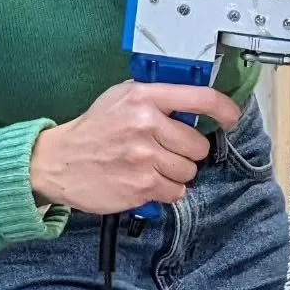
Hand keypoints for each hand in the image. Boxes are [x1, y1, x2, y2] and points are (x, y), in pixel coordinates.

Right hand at [30, 81, 242, 213]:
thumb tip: (193, 107)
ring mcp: (144, 157)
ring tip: (151, 167)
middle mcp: (146, 124)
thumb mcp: (120, 98)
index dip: (224, 109)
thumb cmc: (92, 129)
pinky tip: (145, 181)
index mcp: (144, 97)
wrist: (57, 161)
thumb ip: (156, 99)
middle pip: (197, 145)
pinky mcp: (141, 186)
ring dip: (176, 173)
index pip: (201, 98)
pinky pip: (176, 192)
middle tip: (164, 151)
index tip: (231, 118)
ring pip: (189, 171)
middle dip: (186, 151)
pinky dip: (165, 190)